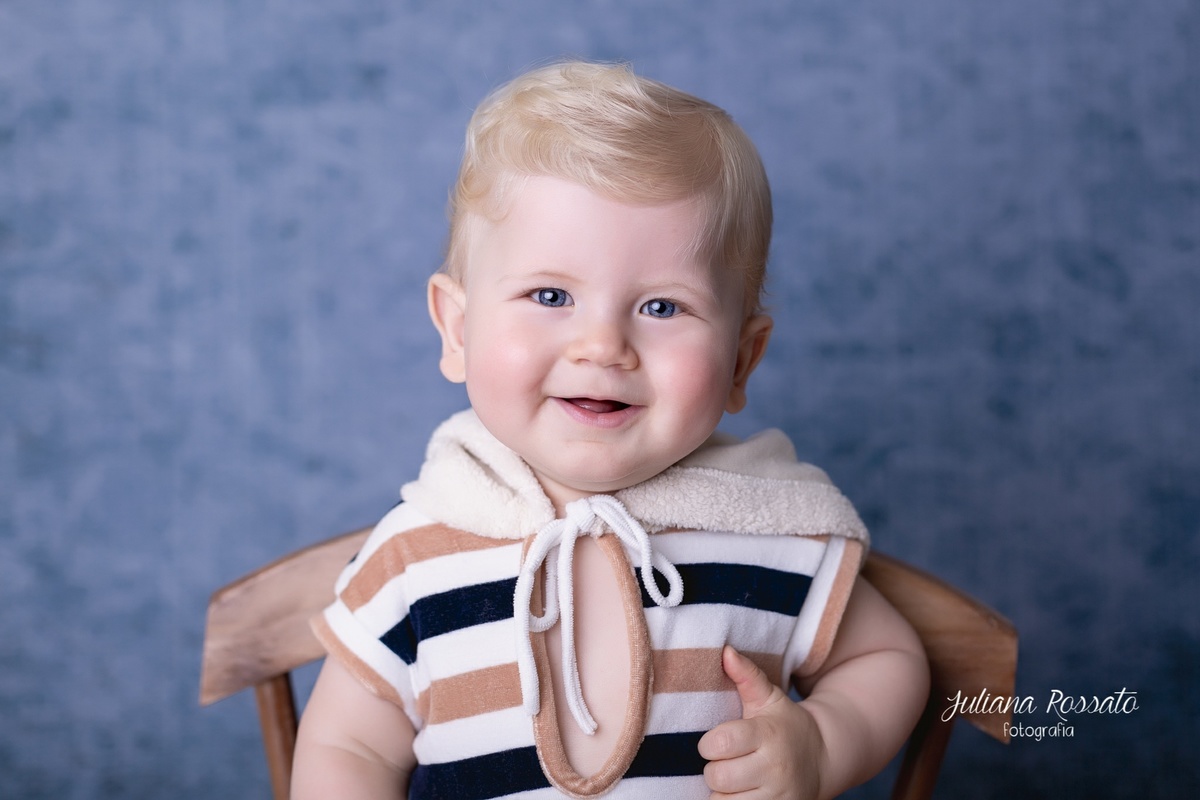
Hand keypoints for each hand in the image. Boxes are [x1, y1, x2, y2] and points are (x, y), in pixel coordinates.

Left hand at [697, 646, 826, 799]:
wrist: (823, 758)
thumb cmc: (785, 725)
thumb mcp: (769, 698)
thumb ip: (746, 675)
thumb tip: (726, 651)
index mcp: (767, 735)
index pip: (721, 742)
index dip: (710, 743)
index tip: (717, 741)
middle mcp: (774, 768)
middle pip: (718, 776)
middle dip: (715, 768)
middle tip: (726, 760)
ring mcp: (777, 796)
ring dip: (723, 792)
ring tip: (735, 779)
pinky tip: (741, 793)